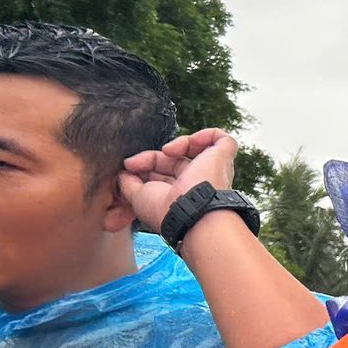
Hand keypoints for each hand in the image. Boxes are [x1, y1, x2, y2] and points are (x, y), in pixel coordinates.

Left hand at [120, 129, 238, 230]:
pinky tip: (191, 143)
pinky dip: (204, 135)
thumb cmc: (166, 210)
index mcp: (181, 194)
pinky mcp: (223, 158)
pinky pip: (221, 139)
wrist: (191, 212)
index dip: (144, 164)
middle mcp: (198, 182)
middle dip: (153, 157)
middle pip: (175, 160)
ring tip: (168, 150)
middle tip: (136, 162)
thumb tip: (124, 173)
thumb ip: (128, 184)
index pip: (163, 171)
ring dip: (177, 144)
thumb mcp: (138, 198)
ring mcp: (213, 169)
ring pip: (197, 148)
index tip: (128, 166)